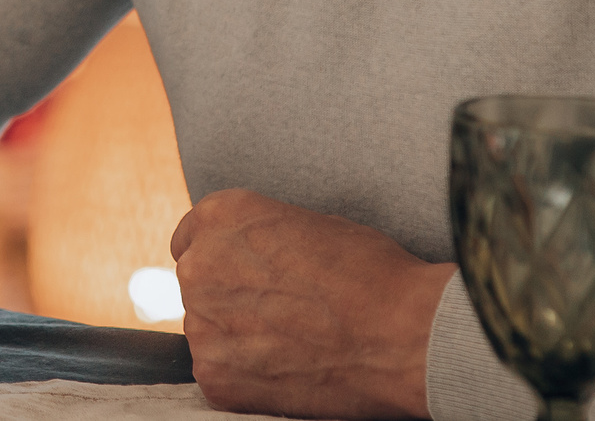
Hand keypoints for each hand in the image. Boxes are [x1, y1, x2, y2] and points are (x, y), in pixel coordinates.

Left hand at [169, 189, 453, 418]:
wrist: (404, 334)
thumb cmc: (372, 273)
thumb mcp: (311, 224)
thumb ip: (262, 237)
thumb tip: (254, 254)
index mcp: (220, 216)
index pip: (191, 238)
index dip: (221, 259)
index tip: (242, 277)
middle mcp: (198, 264)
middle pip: (197, 285)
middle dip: (229, 299)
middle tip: (280, 315)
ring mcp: (202, 322)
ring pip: (207, 331)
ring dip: (237, 339)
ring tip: (293, 344)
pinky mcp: (215, 374)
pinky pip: (219, 375)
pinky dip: (247, 378)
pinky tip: (289, 370)